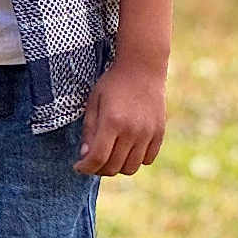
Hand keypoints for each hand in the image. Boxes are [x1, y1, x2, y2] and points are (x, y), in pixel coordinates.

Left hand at [74, 60, 166, 175]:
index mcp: (112, 122)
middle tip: (92, 161)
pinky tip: (127, 150)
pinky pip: (147, 160)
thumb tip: (85, 156)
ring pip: (131, 168)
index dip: (85, 167)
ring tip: (110, 156)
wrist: (143, 68)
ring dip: (117, 167)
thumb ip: (89, 130)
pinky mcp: (159, 132)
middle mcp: (132, 130)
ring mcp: (148, 133)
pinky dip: (135, 160)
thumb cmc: (113, 83)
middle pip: (113, 167)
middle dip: (98, 169)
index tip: (78, 166)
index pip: (97, 158)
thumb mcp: (94, 103)